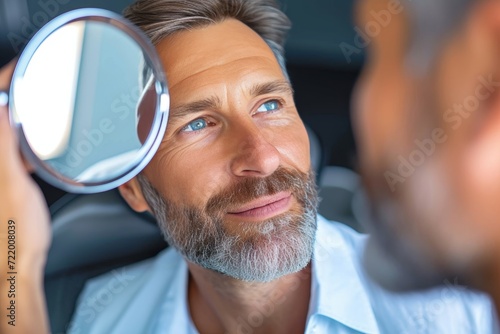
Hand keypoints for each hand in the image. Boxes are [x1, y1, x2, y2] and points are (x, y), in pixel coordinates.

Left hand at [0, 59, 50, 332]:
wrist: (13, 267)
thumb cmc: (13, 235)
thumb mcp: (13, 185)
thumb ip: (3, 145)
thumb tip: (0, 107)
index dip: (3, 85)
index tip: (17, 72)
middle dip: (8, 96)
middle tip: (26, 82)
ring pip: (2, 135)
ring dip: (13, 117)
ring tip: (31, 105)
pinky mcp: (1, 184)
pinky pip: (7, 151)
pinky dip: (16, 139)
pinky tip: (29, 142)